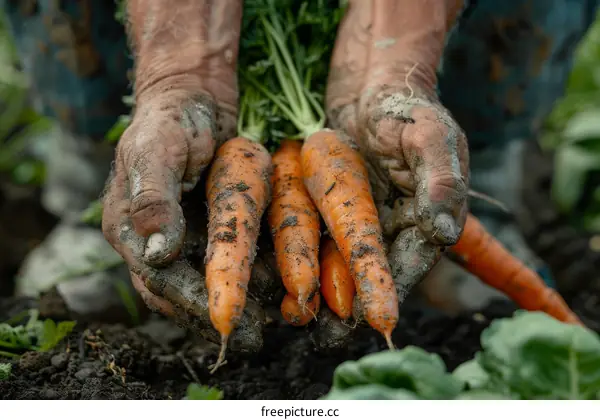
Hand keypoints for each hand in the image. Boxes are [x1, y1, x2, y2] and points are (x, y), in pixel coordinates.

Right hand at [100, 0, 279, 351]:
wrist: (193, 99)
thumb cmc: (173, 118)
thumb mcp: (159, 148)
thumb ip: (154, 196)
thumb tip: (157, 251)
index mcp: (129, 227)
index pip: (157, 279)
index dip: (191, 301)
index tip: (226, 320)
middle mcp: (150, 242)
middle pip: (179, 295)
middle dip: (217, 314)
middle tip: (256, 333)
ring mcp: (178, 238)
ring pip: (201, 286)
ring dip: (235, 303)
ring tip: (273, 318)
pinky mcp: (203, 231)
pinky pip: (222, 265)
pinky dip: (246, 281)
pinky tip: (275, 289)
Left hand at [308, 0, 468, 347]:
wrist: (369, 86)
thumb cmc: (406, 107)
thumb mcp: (429, 135)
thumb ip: (440, 180)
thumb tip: (445, 230)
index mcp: (427, 216)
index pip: (410, 260)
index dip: (389, 287)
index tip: (371, 318)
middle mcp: (395, 226)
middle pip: (372, 272)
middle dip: (350, 303)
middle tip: (326, 334)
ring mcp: (363, 220)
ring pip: (342, 263)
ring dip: (321, 292)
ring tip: (297, 317)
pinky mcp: (333, 210)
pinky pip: (318, 241)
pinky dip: (302, 262)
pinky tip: (281, 284)